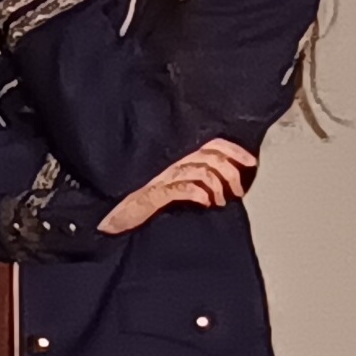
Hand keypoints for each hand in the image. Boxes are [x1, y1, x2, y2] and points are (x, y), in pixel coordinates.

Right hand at [98, 139, 256, 235]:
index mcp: (172, 154)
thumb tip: (215, 182)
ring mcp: (160, 175)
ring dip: (217, 186)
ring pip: (200, 170)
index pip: (210, 143)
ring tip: (221, 200)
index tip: (250, 161)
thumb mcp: (163, 182)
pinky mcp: (152, 192)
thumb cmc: (130, 198)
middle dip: (230, 171)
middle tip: (239, 188)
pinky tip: (205, 203)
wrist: (105, 212)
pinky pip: (183, 187)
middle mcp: (168, 160)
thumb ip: (185, 176)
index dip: (233, 150)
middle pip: (209, 155)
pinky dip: (199, 193)